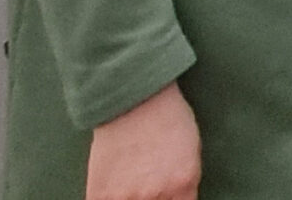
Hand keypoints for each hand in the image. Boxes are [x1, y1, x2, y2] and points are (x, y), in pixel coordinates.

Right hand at [86, 83, 198, 199]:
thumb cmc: (168, 120)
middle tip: (148, 188)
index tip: (169, 196)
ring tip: (131, 185)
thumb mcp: (192, 154)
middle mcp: (156, 195)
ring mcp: (125, 197)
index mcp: (183, 185)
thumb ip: (184, 185)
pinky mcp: (99, 194)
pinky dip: (110, 199)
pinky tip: (114, 190)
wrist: (133, 101)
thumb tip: (177, 198)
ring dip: (131, 199)